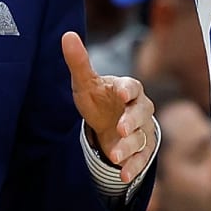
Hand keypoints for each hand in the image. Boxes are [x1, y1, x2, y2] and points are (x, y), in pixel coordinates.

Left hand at [62, 31, 155, 182]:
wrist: (110, 122)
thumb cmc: (99, 98)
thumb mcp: (86, 82)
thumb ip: (79, 61)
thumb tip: (67, 35)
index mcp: (128, 88)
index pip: (133, 86)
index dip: (129, 89)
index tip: (123, 93)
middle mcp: (140, 109)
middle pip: (141, 113)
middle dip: (132, 120)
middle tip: (121, 128)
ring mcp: (143, 130)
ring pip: (140, 138)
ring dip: (129, 148)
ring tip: (114, 156)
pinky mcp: (142, 150)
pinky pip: (141, 159)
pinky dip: (133, 167)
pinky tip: (123, 175)